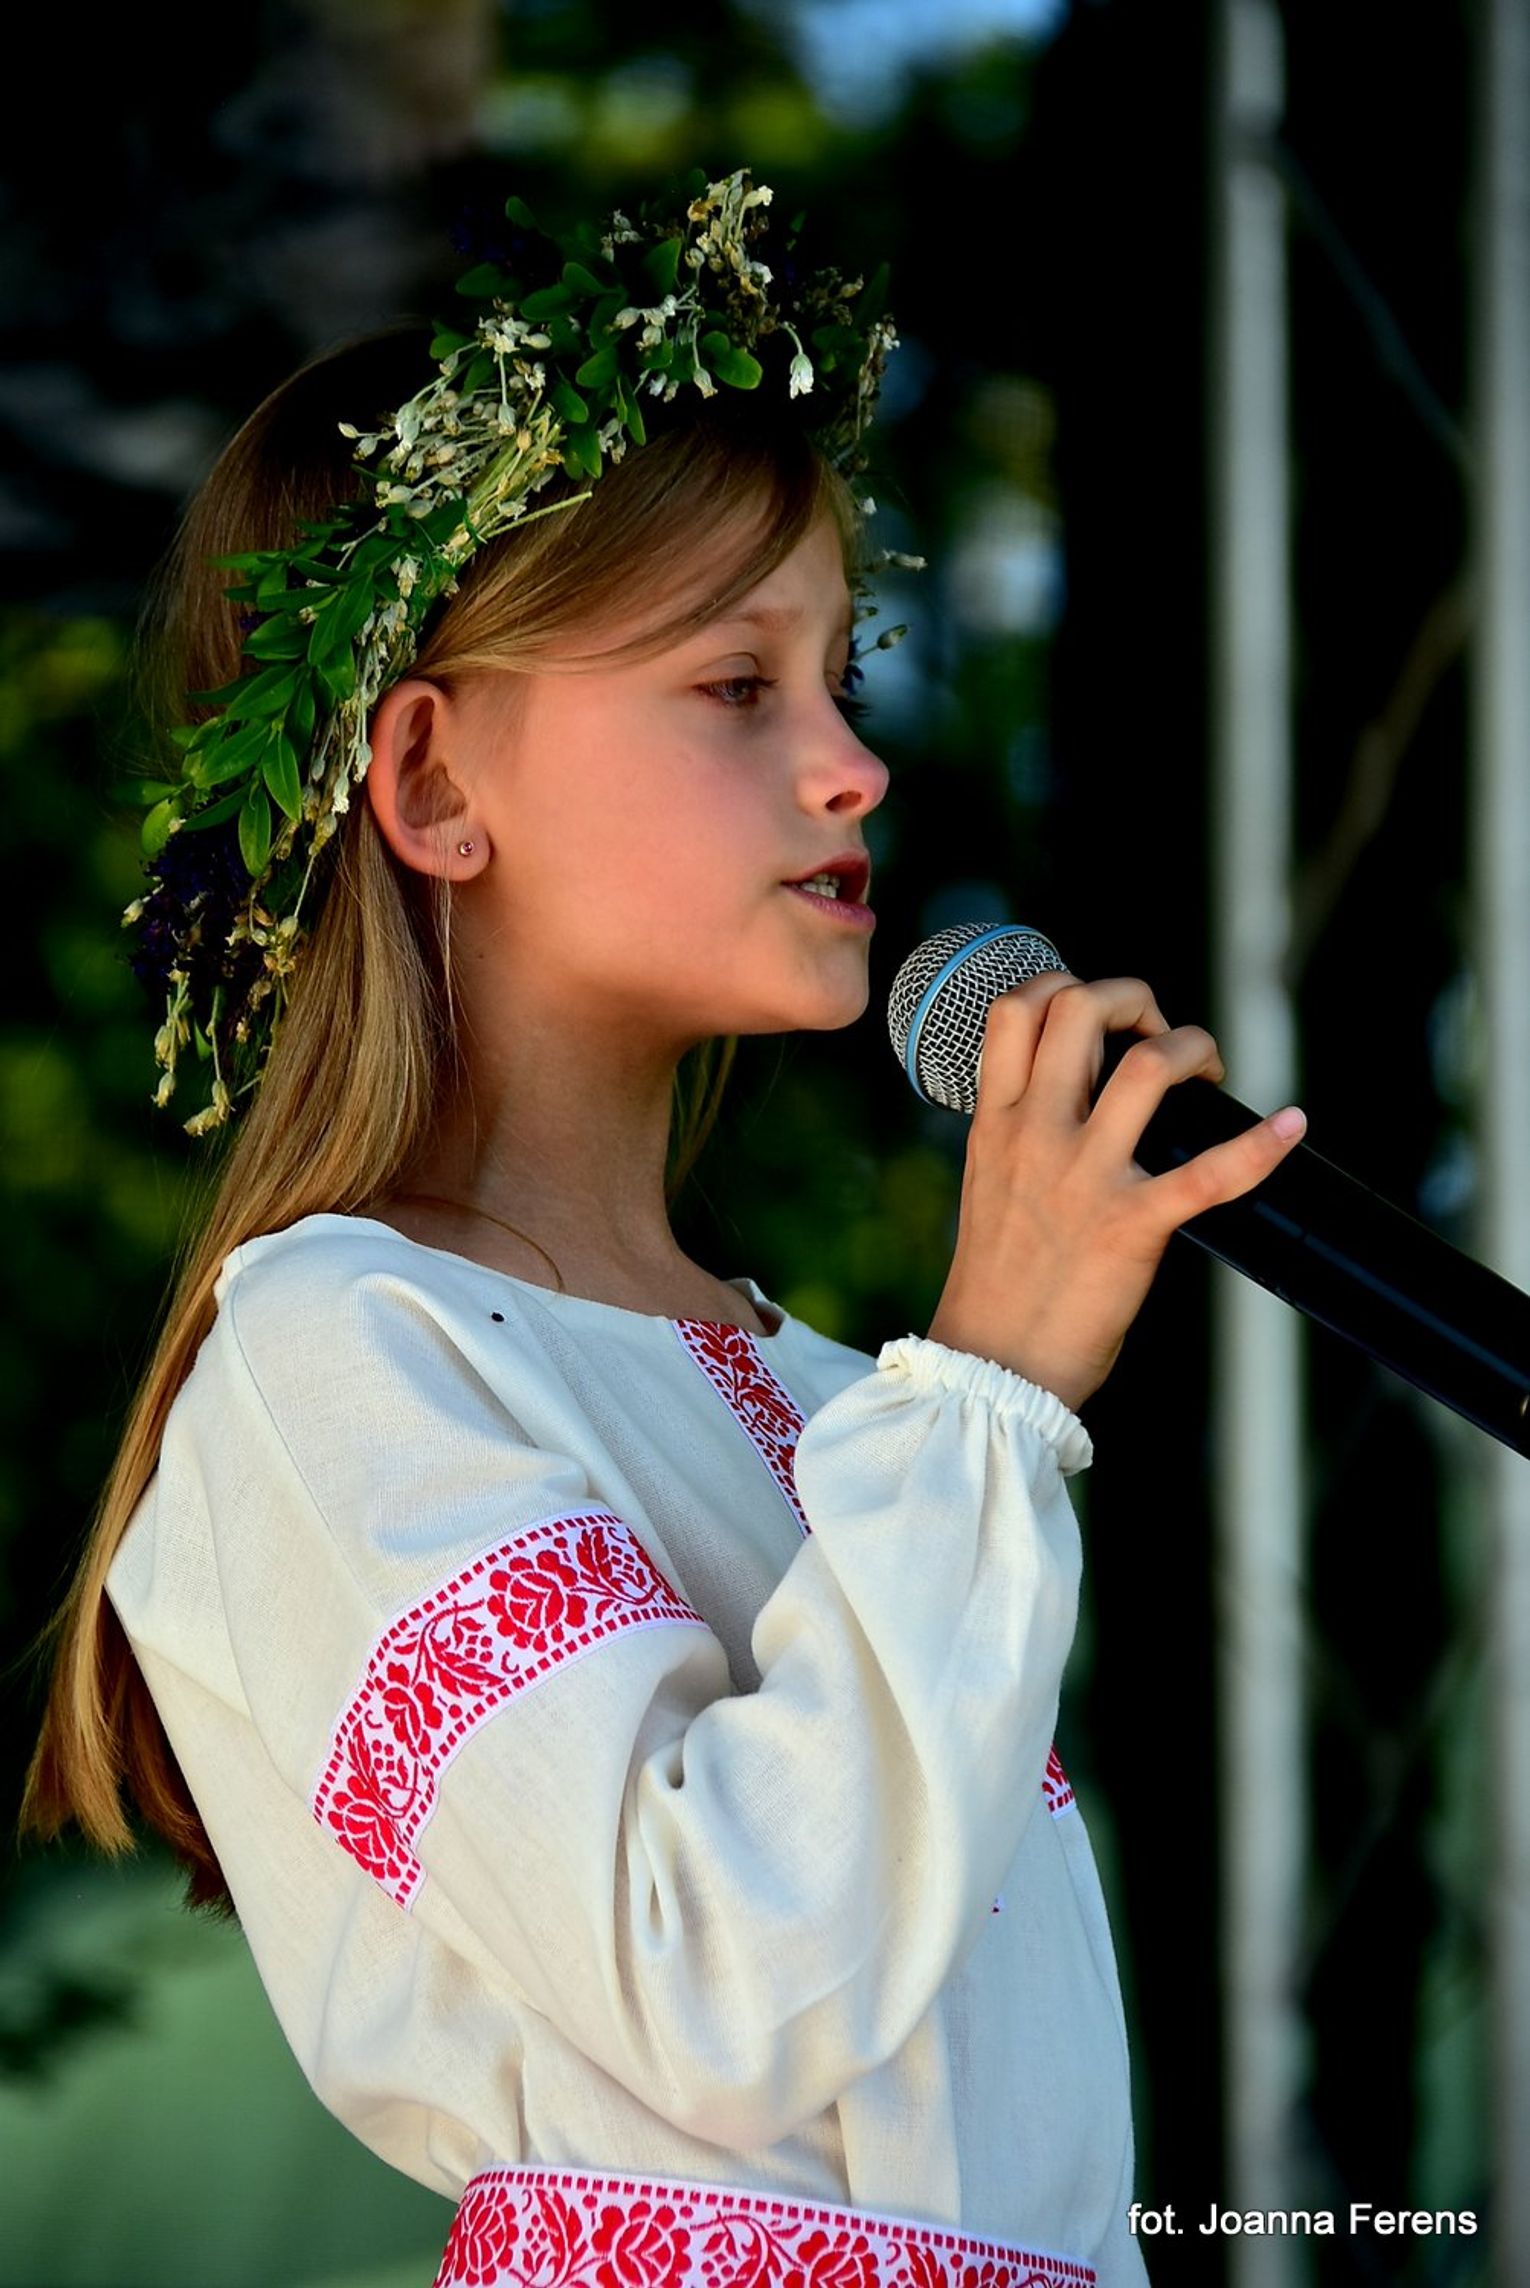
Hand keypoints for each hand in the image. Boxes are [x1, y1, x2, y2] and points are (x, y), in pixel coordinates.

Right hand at [925, 973, 1306, 1410]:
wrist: (993, 1366)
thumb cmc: (996, 1283)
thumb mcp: (989, 1181)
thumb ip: (1023, 1130)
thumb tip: (1072, 1091)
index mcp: (997, 1122)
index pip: (1017, 1009)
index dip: (1067, 985)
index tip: (1099, 1017)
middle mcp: (1036, 1134)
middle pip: (1080, 1007)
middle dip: (1135, 998)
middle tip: (1159, 1036)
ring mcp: (1083, 1176)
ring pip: (1149, 1065)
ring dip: (1193, 1048)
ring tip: (1207, 1073)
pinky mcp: (1132, 1226)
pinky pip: (1210, 1173)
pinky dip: (1261, 1146)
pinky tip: (1291, 1127)